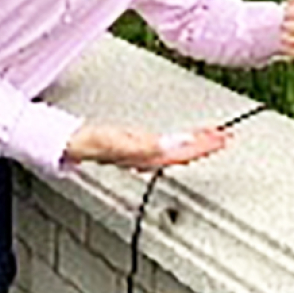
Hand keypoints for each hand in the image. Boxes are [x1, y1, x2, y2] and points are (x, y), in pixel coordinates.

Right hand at [64, 123, 229, 171]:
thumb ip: (136, 145)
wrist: (67, 142)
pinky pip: (168, 146)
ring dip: (196, 143)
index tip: (220, 139)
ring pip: (178, 151)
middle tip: (226, 137)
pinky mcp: (139, 146)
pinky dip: (182, 141)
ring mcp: (144, 153)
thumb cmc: (85, 143)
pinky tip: (185, 138)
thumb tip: (165, 146)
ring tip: (213, 136)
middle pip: (184, 153)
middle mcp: (147, 157)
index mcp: (144, 156)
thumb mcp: (109, 140)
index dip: (201, 147)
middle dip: (206, 145)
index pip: (181, 153)